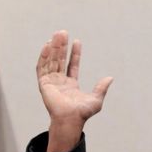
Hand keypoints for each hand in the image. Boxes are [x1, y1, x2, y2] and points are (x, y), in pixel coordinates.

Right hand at [36, 30, 112, 151]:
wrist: (71, 119)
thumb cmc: (82, 113)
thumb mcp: (96, 99)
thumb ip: (101, 87)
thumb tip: (110, 78)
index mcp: (70, 85)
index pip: (72, 65)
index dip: (75, 53)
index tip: (77, 41)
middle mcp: (59, 82)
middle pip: (60, 60)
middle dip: (61, 46)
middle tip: (63, 32)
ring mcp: (51, 82)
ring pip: (51, 61)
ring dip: (53, 48)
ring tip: (57, 35)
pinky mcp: (43, 83)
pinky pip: (42, 67)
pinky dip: (44, 56)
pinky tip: (47, 46)